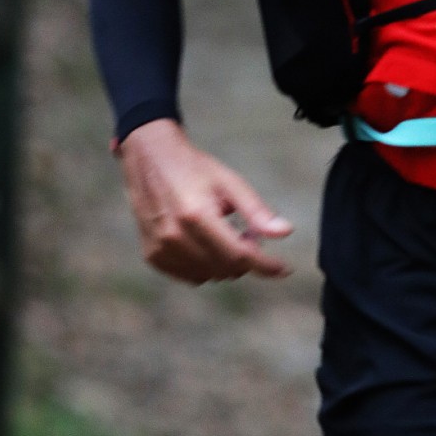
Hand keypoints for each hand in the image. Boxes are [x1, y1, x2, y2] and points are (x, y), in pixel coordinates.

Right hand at [117, 118, 292, 283]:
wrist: (150, 159)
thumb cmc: (194, 169)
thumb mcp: (230, 182)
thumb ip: (257, 211)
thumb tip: (285, 233)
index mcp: (197, 215)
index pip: (240, 254)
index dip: (266, 265)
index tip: (285, 269)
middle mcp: (175, 236)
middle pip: (226, 268)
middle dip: (245, 257)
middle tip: (247, 233)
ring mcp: (161, 249)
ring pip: (210, 276)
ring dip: (225, 263)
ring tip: (224, 233)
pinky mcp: (152, 256)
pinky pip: (191, 276)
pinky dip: (205, 266)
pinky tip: (206, 242)